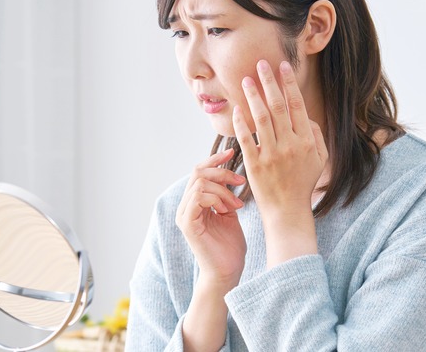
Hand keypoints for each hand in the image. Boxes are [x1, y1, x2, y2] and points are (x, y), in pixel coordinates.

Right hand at [175, 149, 246, 287]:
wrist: (227, 272)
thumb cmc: (230, 247)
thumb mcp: (230, 213)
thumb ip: (226, 194)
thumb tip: (232, 173)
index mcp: (194, 202)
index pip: (199, 171)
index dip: (214, 160)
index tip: (232, 152)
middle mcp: (185, 206)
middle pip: (198, 172)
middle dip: (222, 172)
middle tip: (240, 182)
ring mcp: (184, 214)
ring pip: (200, 183)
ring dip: (223, 190)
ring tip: (236, 206)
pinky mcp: (187, 224)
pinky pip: (198, 197)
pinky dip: (216, 199)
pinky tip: (227, 210)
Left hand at [232, 60, 327, 266]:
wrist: (287, 210)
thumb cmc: (303, 183)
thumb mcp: (320, 159)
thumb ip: (316, 134)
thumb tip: (305, 115)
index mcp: (306, 141)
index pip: (297, 105)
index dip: (289, 84)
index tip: (282, 67)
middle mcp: (290, 145)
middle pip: (279, 106)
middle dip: (269, 82)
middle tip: (260, 63)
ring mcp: (271, 154)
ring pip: (262, 118)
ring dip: (253, 96)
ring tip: (245, 80)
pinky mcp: (255, 164)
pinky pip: (246, 138)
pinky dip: (241, 122)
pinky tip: (237, 108)